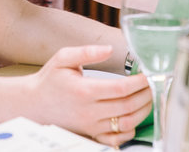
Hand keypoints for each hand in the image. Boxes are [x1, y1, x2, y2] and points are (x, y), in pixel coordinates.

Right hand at [23, 45, 150, 145]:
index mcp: (85, 90)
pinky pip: (117, 139)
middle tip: (155, 84)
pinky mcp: (91, 135)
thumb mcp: (64, 58)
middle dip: (147, 95)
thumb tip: (109, 49)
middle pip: (128, 106)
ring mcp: (91, 126)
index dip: (140, 82)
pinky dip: (130, 130)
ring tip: (149, 98)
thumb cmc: (50, 79)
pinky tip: (135, 116)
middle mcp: (89, 111)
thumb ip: (87, 51)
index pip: (121, 88)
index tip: (149, 74)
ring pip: (126, 123)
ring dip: (143, 112)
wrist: (33, 104)